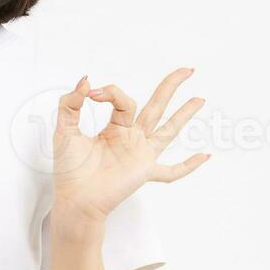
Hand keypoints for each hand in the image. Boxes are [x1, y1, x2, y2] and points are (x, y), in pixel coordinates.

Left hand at [50, 67, 207, 223]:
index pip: (123, 100)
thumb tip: (86, 80)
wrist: (74, 199)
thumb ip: (70, 103)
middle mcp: (131, 139)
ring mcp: (141, 155)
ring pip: (168, 130)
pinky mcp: (145, 172)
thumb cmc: (69, 169)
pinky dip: (188, 166)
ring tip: (200, 99)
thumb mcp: (64, 129)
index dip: (111, 92)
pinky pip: (171, 171)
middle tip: (187, 70)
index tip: (93, 93)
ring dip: (185, 115)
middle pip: (156, 107)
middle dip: (170, 87)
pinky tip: (205, 156)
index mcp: (114, 128)